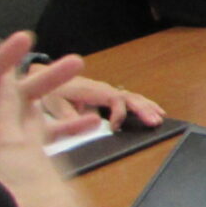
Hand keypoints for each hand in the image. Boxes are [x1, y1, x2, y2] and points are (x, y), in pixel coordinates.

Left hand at [0, 33, 92, 167]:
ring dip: (60, 106)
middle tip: (75, 63)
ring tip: (93, 99)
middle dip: (45, 79)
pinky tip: (86, 130)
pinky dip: (60, 135)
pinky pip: (35, 144)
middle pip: (16, 94)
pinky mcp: (2, 156)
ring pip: (31, 118)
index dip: (2, 60)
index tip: (24, 40)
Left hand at [42, 75, 165, 129]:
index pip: (113, 99)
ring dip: (147, 106)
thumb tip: (80, 124)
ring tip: (160, 117)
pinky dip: (143, 105)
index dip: (117, 113)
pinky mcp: (108, 96)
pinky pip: (129, 99)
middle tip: (155, 122)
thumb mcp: (53, 104)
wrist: (45, 77)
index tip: (114, 129)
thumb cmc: (50, 91)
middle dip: (143, 109)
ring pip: (132, 96)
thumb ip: (66, 114)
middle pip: (128, 97)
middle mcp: (103, 89)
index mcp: (92, 90)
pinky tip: (154, 112)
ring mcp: (107, 91)